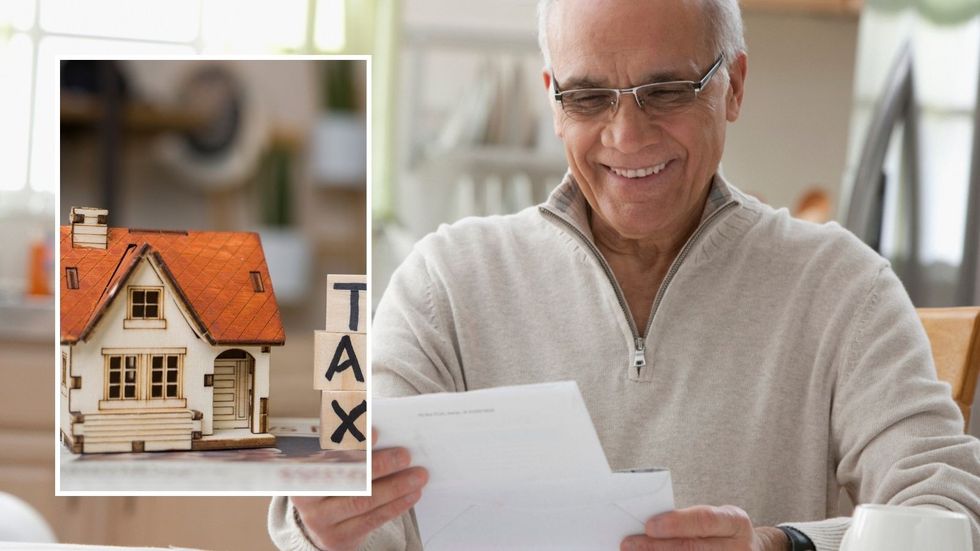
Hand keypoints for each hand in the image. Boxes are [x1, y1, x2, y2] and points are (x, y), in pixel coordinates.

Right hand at [292, 430, 428, 550]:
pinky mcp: (337, 537)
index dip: (351, 442)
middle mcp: (305, 496)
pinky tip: (411, 495)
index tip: (375, 432)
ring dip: (395, 487)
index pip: (327, 452)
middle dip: (380, 465)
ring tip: (418, 476)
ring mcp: (320, 520)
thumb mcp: (334, 462)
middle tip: (405, 455)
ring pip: (362, 501)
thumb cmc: (336, 482)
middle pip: (347, 478)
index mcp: (301, 468)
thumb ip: (351, 446)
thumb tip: (380, 430)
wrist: (325, 524)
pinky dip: (395, 506)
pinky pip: (371, 520)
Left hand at [621, 505, 788, 550]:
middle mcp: (738, 548)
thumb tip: (648, 525)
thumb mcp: (716, 517)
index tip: (649, 525)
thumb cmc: (722, 531)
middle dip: (657, 547)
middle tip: (629, 544)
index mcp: (736, 522)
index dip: (676, 523)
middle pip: (693, 548)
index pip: (704, 520)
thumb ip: (688, 520)